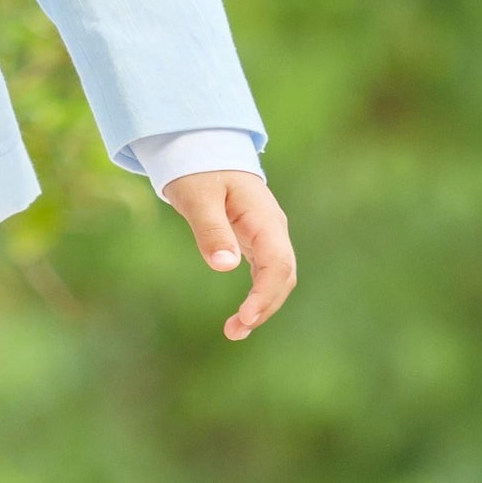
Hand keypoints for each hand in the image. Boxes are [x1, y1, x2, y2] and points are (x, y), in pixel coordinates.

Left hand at [162, 171, 296, 341]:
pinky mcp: (256, 242)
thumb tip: (225, 267)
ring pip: (277, 278)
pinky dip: (256, 296)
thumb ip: (211, 229)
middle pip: (283, 276)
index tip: (244, 317)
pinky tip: (240, 316)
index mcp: (264, 218)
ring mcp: (267, 236)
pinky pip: (265, 273)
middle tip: (235, 331)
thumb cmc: (199, 171)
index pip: (277, 263)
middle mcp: (273, 229)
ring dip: (262, 306)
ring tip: (234, 331)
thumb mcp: (198, 197)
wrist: (203, 150)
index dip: (265, 294)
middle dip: (264, 306)